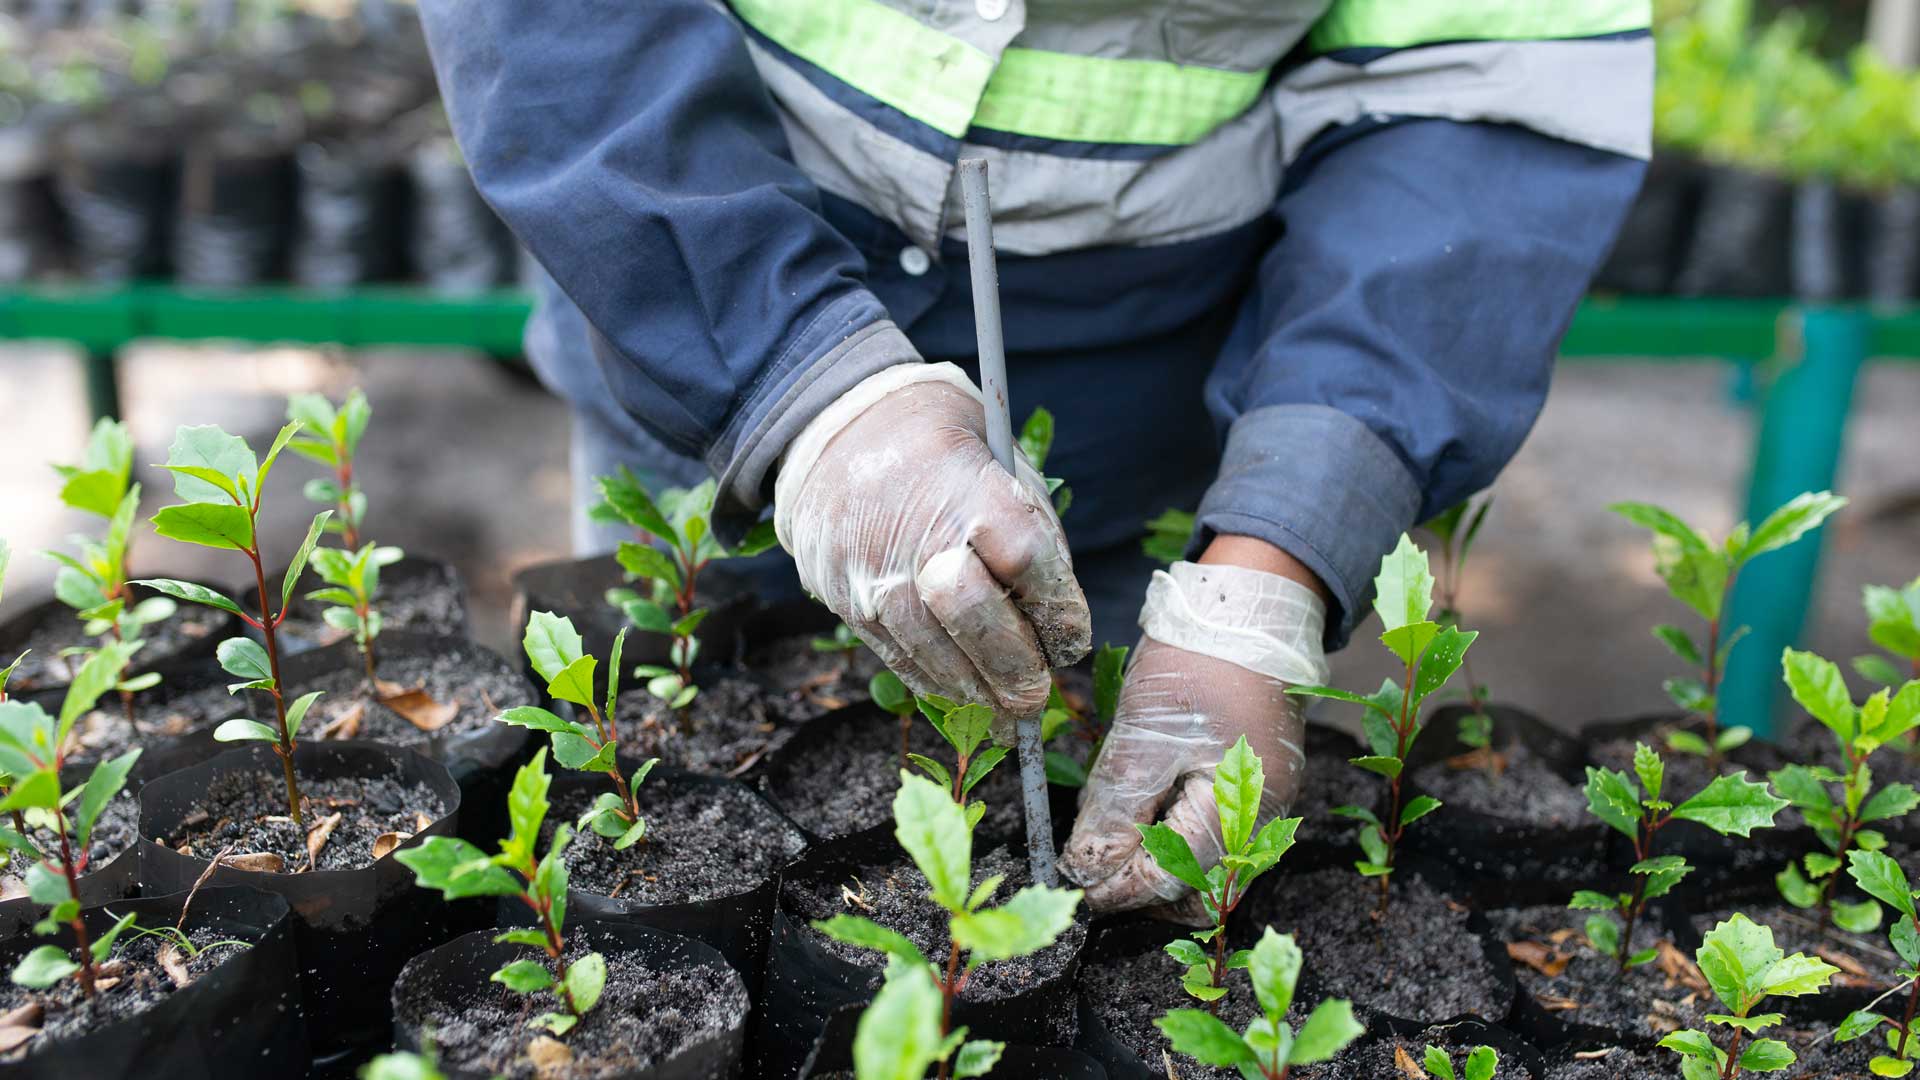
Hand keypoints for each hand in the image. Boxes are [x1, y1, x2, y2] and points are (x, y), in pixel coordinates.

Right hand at [774, 363, 1090, 720]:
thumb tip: (1054, 619)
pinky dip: (934, 682)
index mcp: (970, 491)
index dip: (1059, 614)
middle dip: (1015, 670)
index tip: (1072, 642)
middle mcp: (917, 536)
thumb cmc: (942, 449)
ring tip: (1003, 713)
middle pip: (976, 619)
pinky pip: (896, 656)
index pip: (1029, 564)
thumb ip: (1034, 534)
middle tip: (1036, 697)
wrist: (839, 431)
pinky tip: (960, 691)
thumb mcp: (1003, 463)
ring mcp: (873, 572)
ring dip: (975, 692)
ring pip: (933, 652)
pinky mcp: (844, 599)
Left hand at [1060, 558, 1326, 917]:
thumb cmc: (1197, 663)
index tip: (1075, 880)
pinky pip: (1214, 835)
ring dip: (1156, 863)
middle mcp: (1262, 822)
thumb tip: (1086, 871)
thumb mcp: (1141, 736)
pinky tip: (1143, 806)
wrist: (1249, 610)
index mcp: (1239, 810)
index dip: (1118, 890)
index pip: (1173, 882)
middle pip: (1198, 890)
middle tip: (1092, 858)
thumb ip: (1116, 811)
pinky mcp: (1256, 788)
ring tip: (1114, 827)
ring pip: (1206, 867)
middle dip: (1142, 888)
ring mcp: (1264, 806)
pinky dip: (1174, 835)